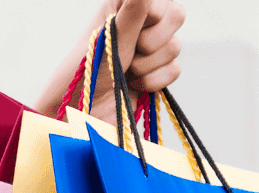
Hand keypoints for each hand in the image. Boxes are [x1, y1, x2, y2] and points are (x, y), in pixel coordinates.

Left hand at [36, 0, 185, 124]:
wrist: (81, 115)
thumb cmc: (86, 72)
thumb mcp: (110, 37)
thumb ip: (133, 11)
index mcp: (124, 7)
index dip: (153, 13)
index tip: (131, 29)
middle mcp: (139, 25)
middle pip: (176, 16)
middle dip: (153, 39)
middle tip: (130, 52)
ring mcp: (149, 51)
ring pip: (175, 46)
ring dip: (148, 63)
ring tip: (126, 71)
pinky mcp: (155, 75)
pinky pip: (174, 70)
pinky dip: (155, 80)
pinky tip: (135, 85)